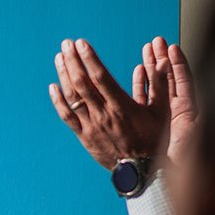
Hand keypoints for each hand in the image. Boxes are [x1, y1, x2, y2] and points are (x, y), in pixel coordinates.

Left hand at [51, 38, 165, 169]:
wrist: (140, 171)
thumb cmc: (152, 141)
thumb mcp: (161, 113)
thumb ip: (159, 85)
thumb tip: (162, 62)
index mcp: (122, 107)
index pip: (101, 77)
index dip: (90, 59)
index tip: (81, 43)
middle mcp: (104, 115)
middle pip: (83, 83)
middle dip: (73, 61)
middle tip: (66, 44)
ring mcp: (92, 126)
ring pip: (73, 97)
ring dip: (64, 75)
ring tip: (59, 58)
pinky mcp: (84, 136)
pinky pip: (67, 117)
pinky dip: (58, 101)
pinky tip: (53, 87)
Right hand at [144, 37, 198, 166]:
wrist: (167, 189)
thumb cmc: (187, 171)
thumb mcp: (200, 143)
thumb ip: (206, 123)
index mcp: (190, 116)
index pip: (185, 83)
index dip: (179, 65)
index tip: (172, 48)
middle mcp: (177, 116)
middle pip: (170, 81)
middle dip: (163, 60)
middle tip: (156, 42)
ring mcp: (163, 121)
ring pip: (157, 89)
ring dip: (151, 68)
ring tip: (146, 50)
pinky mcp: (150, 128)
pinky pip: (145, 102)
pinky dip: (142, 86)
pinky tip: (138, 73)